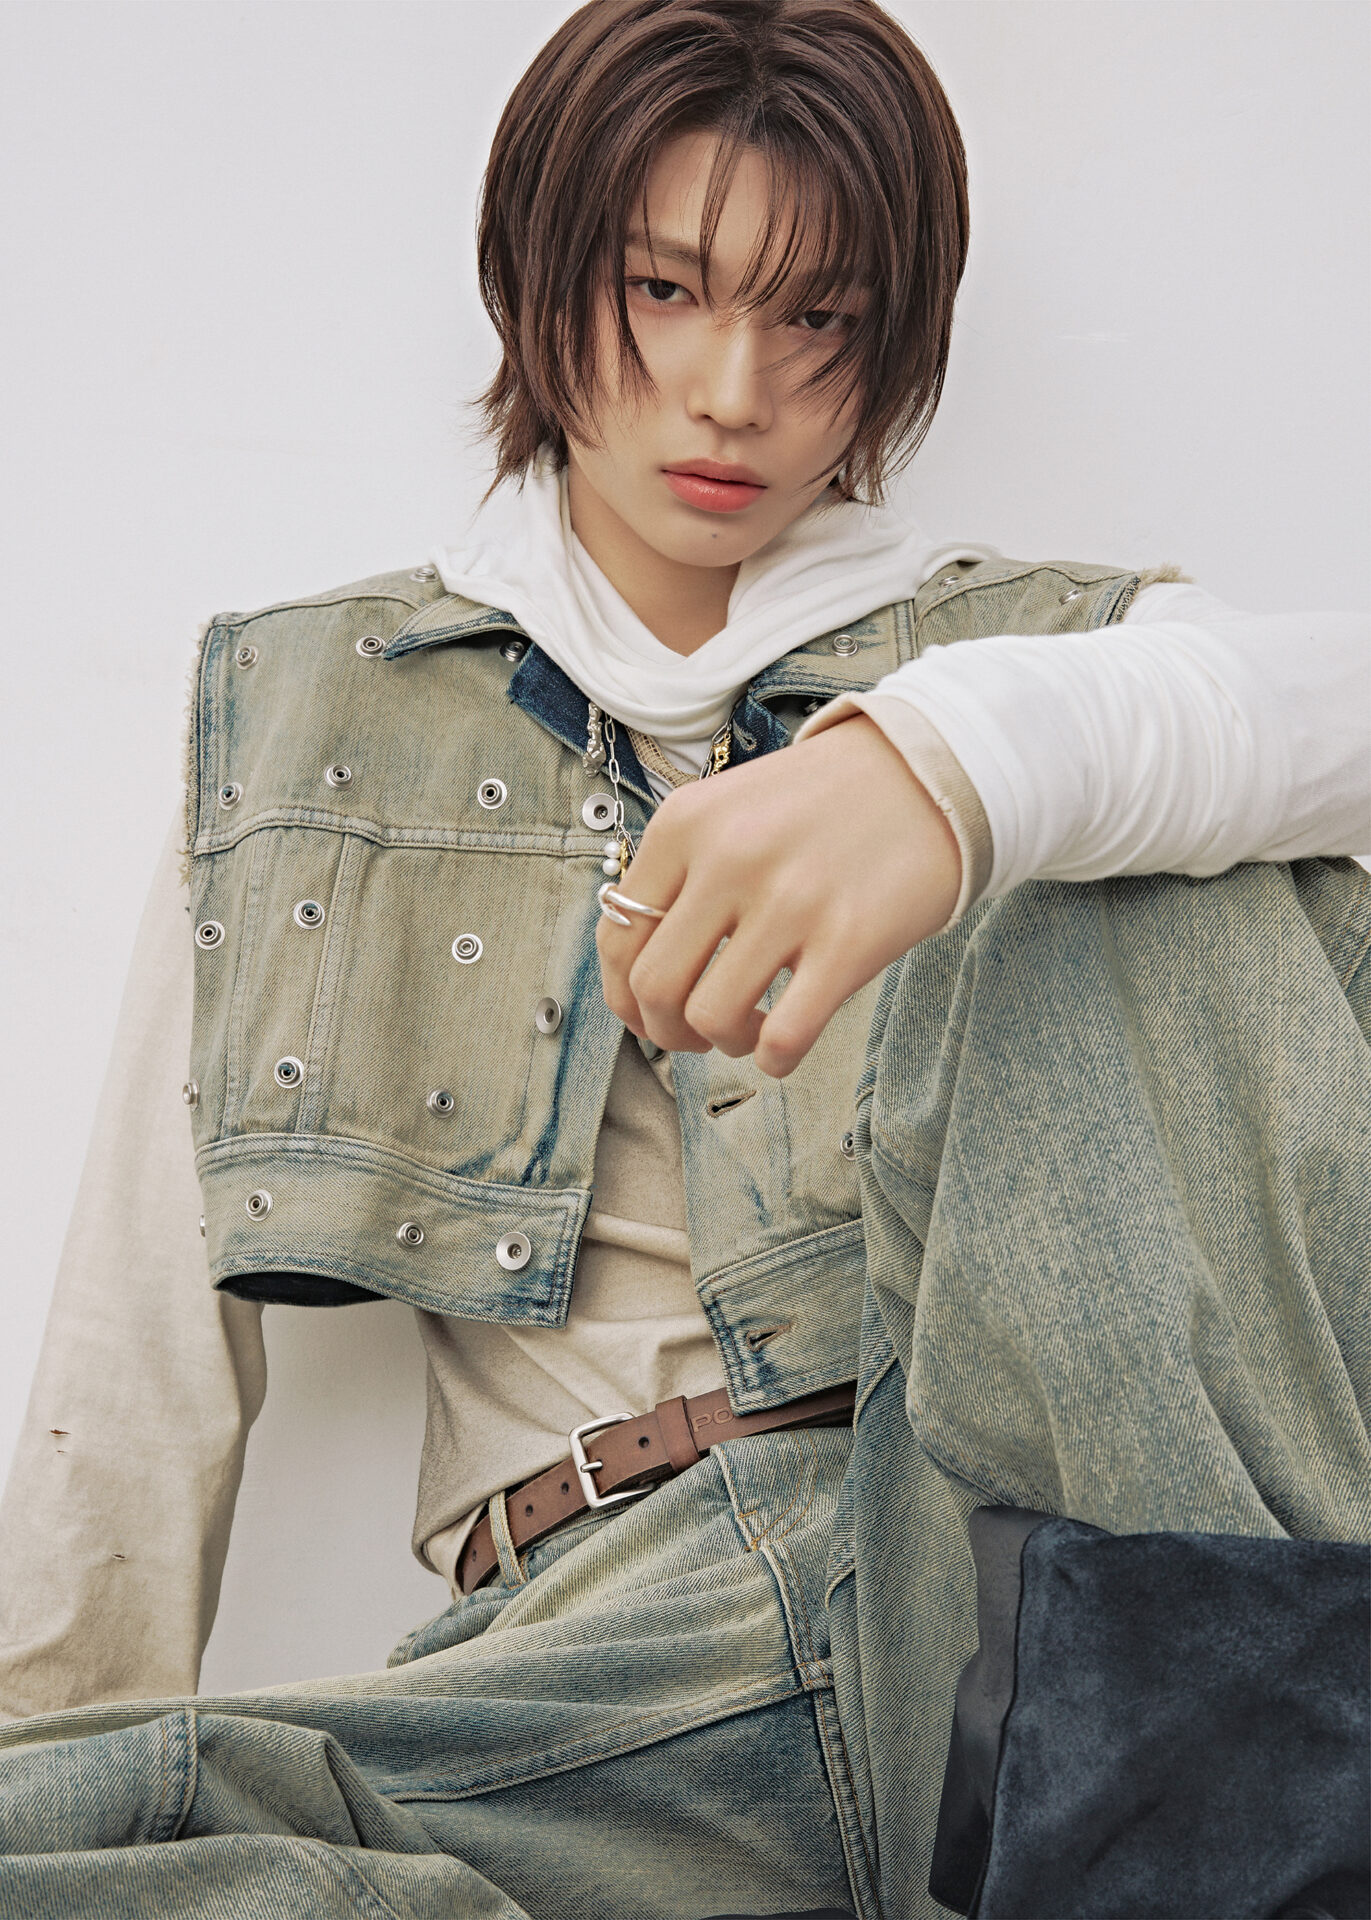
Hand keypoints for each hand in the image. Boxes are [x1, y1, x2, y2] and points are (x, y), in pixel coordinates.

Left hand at [596, 714, 961, 1077]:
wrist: (931, 773)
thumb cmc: (822, 805)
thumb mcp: (730, 811)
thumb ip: (680, 878)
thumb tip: (640, 979)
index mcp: (686, 824)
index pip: (618, 937)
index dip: (625, 996)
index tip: (651, 1012)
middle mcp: (729, 857)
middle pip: (654, 987)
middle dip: (666, 1031)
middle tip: (697, 1032)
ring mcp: (791, 899)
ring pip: (710, 1017)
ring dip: (724, 1043)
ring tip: (750, 1028)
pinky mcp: (851, 940)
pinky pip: (785, 1036)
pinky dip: (774, 1058)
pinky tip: (785, 1043)